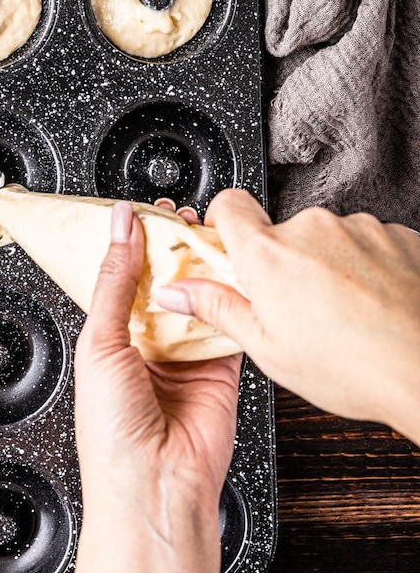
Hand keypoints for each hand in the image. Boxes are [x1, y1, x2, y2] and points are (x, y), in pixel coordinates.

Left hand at [61, 201, 241, 572]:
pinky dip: (231, 297)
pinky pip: (227, 322)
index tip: (143, 211)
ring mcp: (183, 354)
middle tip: (179, 214)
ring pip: (195, 296)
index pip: (120, 277)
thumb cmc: (111, 429)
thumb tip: (119, 226)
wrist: (153, 485)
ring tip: (204, 230)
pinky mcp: (219, 367)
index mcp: (107, 337)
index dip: (132, 243)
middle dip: (170, 248)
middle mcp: (145, 343)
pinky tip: (231, 268)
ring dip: (200, 265)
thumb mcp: (101, 341)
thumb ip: (115, 281)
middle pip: (161, 282)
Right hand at [155, 189, 419, 441]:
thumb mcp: (267, 349)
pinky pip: (365, 243)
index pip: (228, 204)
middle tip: (295, 308)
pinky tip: (372, 306)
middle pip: (279, 232)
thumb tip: (176, 291)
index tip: (228, 250)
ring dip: (326, 266)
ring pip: (324, 240)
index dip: (223, 224)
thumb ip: (217, 308)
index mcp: (269, 254)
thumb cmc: (355, 368)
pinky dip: (364, 268)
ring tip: (342, 314)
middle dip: (282, 263)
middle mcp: (312, 229)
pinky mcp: (397, 234)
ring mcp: (358, 228)